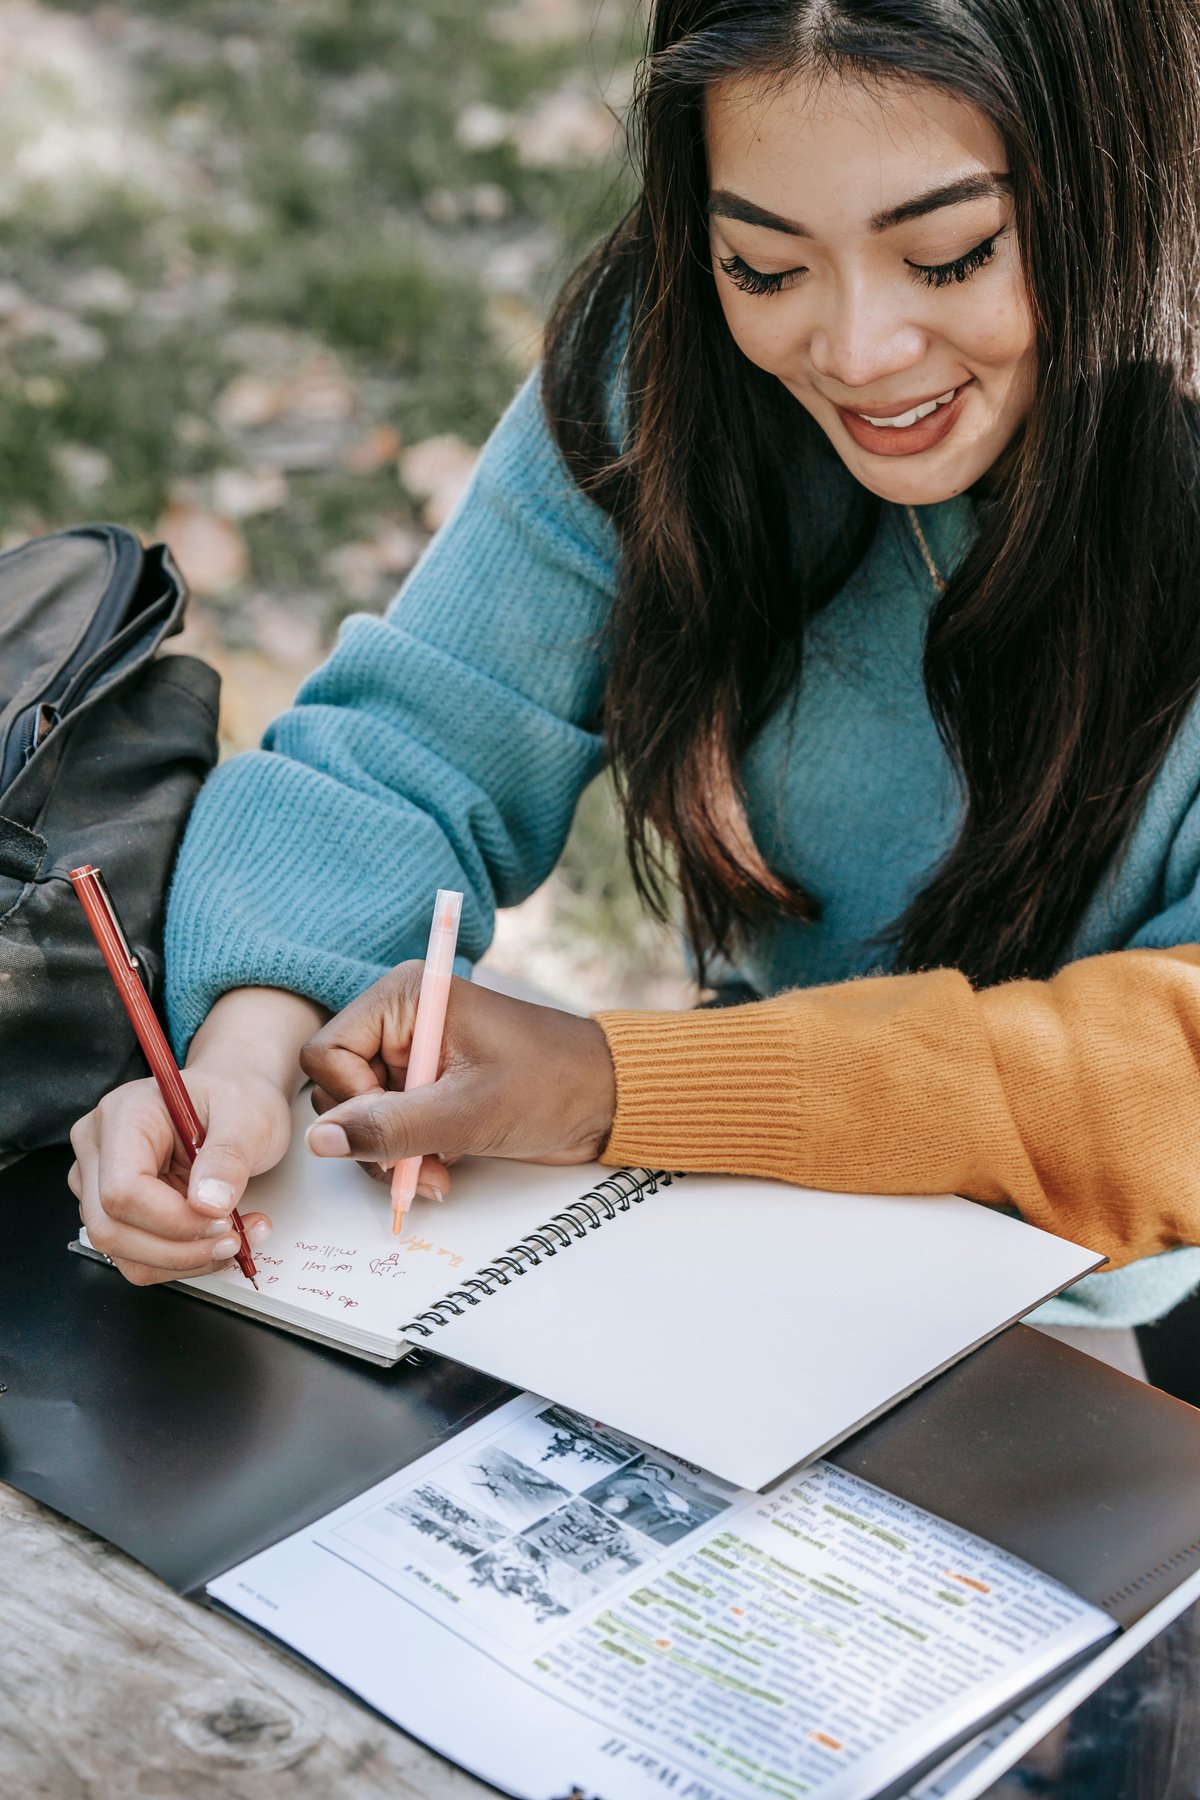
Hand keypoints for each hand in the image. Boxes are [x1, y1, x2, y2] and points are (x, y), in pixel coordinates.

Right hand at [67, 986, 325, 1287]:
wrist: (234, 1099)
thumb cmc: (235, 1098)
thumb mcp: (248, 1118)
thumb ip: (228, 1157)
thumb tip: (209, 1203)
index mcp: (125, 1113)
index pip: (124, 1188)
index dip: (173, 1219)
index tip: (222, 1221)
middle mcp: (100, 1147)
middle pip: (110, 1226)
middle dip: (178, 1249)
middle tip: (234, 1240)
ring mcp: (99, 1181)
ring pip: (120, 1250)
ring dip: (183, 1260)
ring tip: (236, 1239)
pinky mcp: (115, 1209)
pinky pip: (135, 1255)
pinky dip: (180, 1260)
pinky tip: (215, 1241)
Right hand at [300, 966, 616, 1189]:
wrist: (607, 1102)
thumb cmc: (553, 1084)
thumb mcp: (469, 1111)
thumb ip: (391, 1127)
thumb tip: (320, 1140)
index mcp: (405, 998)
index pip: (328, 1052)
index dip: (351, 1100)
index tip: (396, 1126)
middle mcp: (401, 1022)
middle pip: (337, 1090)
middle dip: (373, 1138)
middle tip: (413, 1166)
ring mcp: (413, 1058)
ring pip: (360, 1118)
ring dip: (392, 1157)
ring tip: (435, 1174)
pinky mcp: (427, 1090)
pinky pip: (389, 1130)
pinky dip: (408, 1158)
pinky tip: (443, 1170)